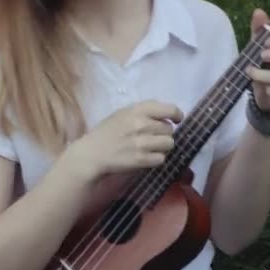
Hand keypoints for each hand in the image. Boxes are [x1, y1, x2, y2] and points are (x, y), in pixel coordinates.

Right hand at [63, 100, 183, 179]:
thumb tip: (168, 116)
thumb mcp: (124, 113)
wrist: (93, 153)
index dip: (177, 115)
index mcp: (137, 110)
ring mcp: (142, 143)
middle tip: (152, 137)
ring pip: (169, 144)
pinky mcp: (142, 160)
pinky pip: (161, 158)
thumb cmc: (108, 132)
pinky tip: (145, 157)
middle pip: (169, 129)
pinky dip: (156, 159)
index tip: (177, 119)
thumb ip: (144, 111)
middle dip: (164, 134)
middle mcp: (142, 125)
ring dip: (162, 147)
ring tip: (150, 147)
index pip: (169, 109)